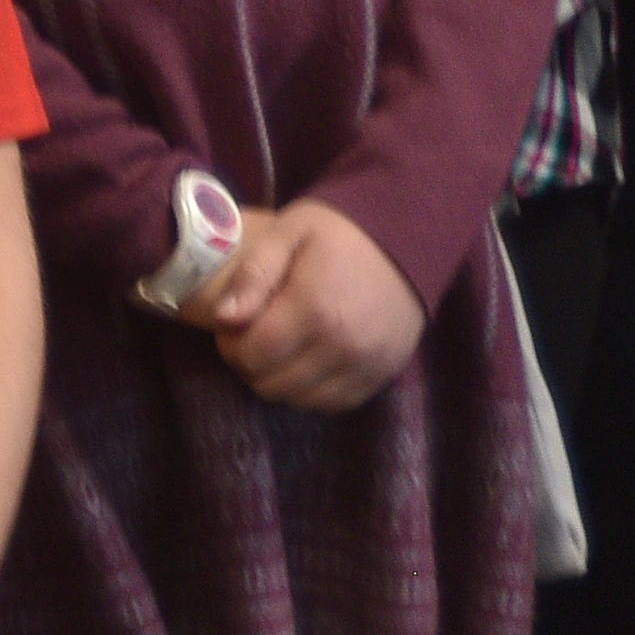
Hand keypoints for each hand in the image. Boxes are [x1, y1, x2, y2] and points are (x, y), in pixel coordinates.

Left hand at [196, 198, 425, 410]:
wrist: (410, 240)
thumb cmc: (340, 231)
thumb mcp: (288, 232)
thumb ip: (254, 274)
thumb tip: (224, 317)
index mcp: (315, 308)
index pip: (253, 355)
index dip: (230, 346)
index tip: (231, 326)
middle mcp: (343, 347)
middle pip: (273, 384)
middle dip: (250, 365)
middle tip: (251, 337)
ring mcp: (367, 366)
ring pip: (302, 400)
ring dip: (279, 380)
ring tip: (278, 349)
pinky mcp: (384, 376)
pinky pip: (335, 403)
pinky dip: (312, 390)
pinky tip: (306, 361)